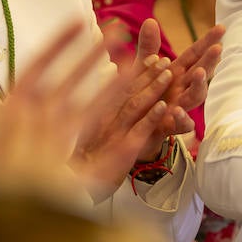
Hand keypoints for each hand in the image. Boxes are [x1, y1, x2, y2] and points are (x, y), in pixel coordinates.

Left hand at [0, 22, 160, 200]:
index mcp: (15, 114)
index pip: (41, 70)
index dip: (59, 45)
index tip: (79, 21)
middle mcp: (43, 130)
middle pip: (76, 86)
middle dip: (96, 58)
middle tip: (119, 31)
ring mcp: (64, 154)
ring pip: (99, 112)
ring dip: (121, 88)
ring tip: (142, 64)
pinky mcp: (80, 183)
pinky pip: (116, 156)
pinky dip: (138, 136)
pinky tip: (156, 116)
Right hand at [71, 47, 184, 197]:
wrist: (73, 185)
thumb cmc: (85, 154)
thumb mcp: (95, 126)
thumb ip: (107, 108)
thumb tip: (114, 86)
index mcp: (100, 110)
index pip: (122, 86)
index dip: (140, 71)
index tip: (154, 57)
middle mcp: (106, 118)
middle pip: (129, 90)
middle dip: (148, 73)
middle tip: (164, 58)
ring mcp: (114, 133)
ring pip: (134, 106)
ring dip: (152, 88)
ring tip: (168, 73)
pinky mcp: (124, 150)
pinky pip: (139, 131)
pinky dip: (151, 118)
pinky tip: (164, 106)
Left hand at [129, 18, 223, 159]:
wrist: (132, 129)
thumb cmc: (143, 95)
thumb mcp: (142, 69)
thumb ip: (148, 47)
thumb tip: (150, 20)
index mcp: (176, 72)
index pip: (195, 54)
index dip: (207, 41)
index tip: (222, 27)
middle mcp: (181, 89)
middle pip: (200, 72)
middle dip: (210, 61)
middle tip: (218, 48)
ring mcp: (179, 106)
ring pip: (196, 96)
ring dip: (199, 85)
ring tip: (199, 73)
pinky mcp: (170, 126)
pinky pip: (181, 125)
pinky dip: (181, 119)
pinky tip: (176, 111)